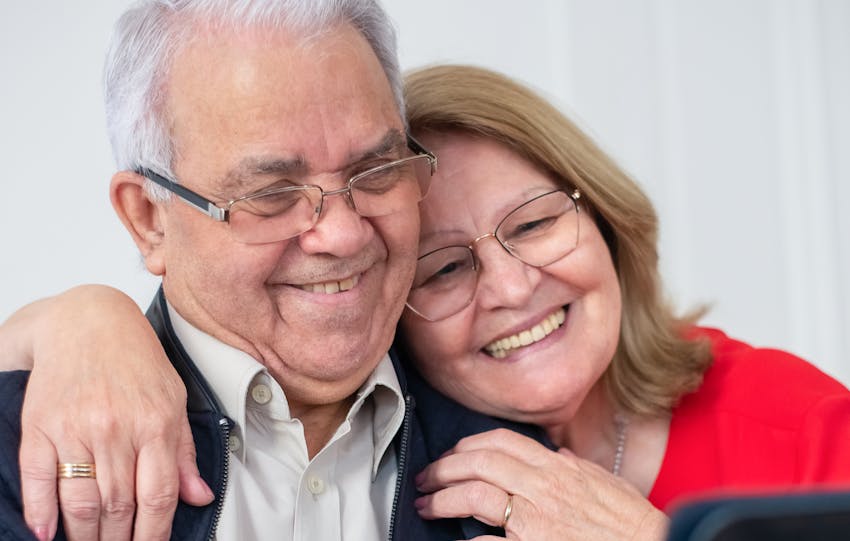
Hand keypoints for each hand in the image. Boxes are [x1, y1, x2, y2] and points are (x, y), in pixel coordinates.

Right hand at [12, 285, 212, 540]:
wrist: (86, 322)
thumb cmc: (136, 361)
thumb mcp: (173, 400)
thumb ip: (184, 452)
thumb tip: (199, 498)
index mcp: (155, 423)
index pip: (157, 495)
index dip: (154, 533)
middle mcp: (115, 428)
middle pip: (117, 506)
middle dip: (119, 540)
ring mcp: (74, 428)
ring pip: (80, 501)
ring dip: (84, 535)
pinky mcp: (39, 426)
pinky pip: (38, 478)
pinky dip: (40, 512)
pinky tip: (47, 532)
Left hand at [414, 428, 667, 540]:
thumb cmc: (632, 523)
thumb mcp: (604, 481)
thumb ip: (573, 467)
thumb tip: (555, 456)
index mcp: (558, 468)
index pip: (501, 442)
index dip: (469, 445)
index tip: (453, 454)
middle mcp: (543, 488)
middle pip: (479, 463)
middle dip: (445, 468)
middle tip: (427, 477)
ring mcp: (536, 520)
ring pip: (474, 495)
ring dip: (442, 498)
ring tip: (426, 504)